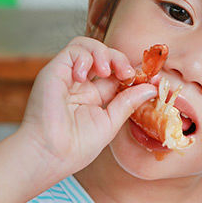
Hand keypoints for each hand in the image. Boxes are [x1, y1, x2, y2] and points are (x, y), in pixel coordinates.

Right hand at [19, 36, 156, 176]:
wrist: (51, 155)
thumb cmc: (75, 148)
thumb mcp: (110, 123)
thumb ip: (128, 102)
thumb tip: (150, 88)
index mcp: (92, 96)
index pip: (115, 73)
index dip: (132, 71)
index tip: (150, 77)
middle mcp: (79, 83)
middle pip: (103, 56)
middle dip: (119, 59)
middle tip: (128, 73)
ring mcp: (66, 76)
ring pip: (87, 46)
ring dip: (103, 53)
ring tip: (107, 71)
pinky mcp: (54, 71)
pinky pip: (73, 50)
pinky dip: (84, 56)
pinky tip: (84, 75)